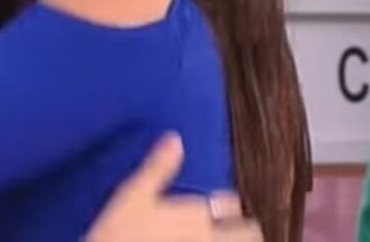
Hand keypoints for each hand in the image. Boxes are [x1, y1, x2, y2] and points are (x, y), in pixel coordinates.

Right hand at [85, 133, 261, 241]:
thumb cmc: (120, 230)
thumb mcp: (135, 192)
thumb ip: (159, 166)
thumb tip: (174, 138)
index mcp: (196, 211)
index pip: (231, 203)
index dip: (229, 204)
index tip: (226, 206)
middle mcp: (208, 236)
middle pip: (249, 234)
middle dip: (247, 231)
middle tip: (239, 230)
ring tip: (228, 239)